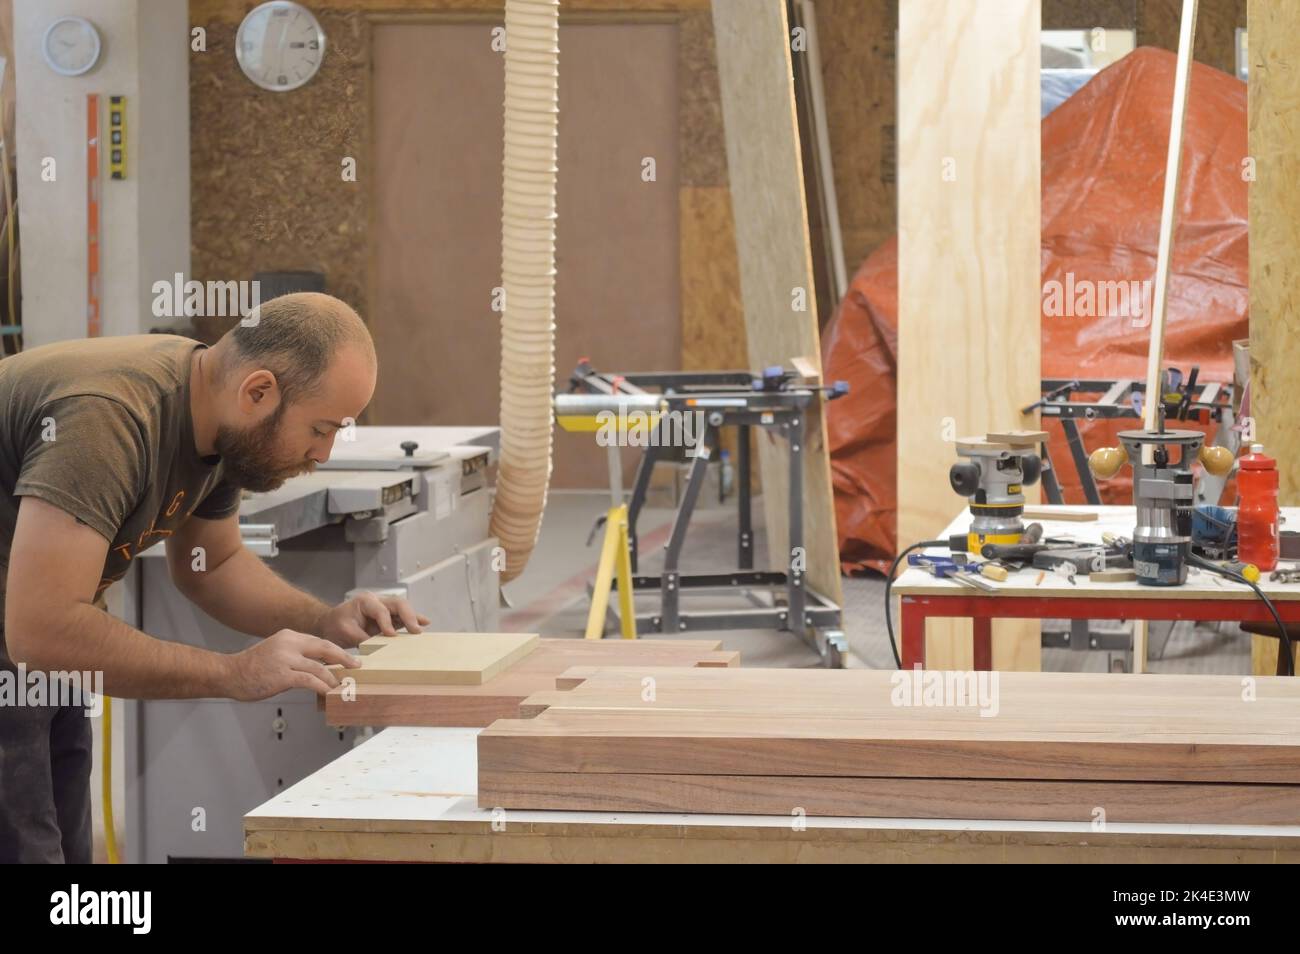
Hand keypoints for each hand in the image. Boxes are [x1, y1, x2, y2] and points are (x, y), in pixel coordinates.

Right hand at [228, 629, 359, 699]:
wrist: (229, 674)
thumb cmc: (252, 667)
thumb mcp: (277, 652)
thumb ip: (297, 656)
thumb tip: (319, 667)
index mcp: (289, 636)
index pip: (320, 641)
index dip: (336, 651)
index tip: (348, 658)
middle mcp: (289, 643)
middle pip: (326, 648)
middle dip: (345, 658)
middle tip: (357, 666)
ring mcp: (286, 659)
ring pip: (320, 667)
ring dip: (334, 678)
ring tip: (343, 686)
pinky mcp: (283, 675)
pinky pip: (310, 681)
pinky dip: (323, 687)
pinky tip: (329, 693)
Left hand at [313, 593, 430, 648]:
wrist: (330, 624)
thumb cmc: (335, 626)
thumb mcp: (346, 632)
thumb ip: (363, 638)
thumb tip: (379, 648)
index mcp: (365, 601)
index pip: (381, 610)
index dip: (387, 623)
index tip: (391, 636)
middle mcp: (377, 601)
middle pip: (398, 603)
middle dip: (408, 616)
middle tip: (415, 630)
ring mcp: (384, 608)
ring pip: (403, 609)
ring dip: (413, 618)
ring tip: (423, 626)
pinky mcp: (388, 617)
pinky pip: (402, 617)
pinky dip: (412, 620)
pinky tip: (423, 623)